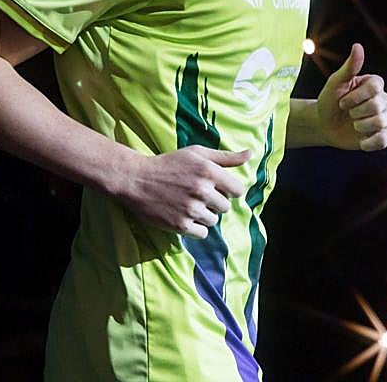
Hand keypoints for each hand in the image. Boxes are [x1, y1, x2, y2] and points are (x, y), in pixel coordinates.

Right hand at [117, 146, 249, 238]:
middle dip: (215, 202)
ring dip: (205, 215)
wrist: (136, 179)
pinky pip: (202, 233)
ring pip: (214, 220)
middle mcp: (202, 190)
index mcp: (209, 171)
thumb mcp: (196, 153)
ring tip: (188, 204)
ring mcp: (191, 209)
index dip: (229, 190)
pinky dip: (195, 227)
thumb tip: (250, 154)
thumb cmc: (169, 164)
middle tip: (197, 195)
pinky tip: (184, 215)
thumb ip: (225, 157)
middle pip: (226, 207)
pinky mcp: (180, 224)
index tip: (216, 188)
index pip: (238, 190)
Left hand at [316, 43, 386, 150]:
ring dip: (360, 125)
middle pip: (378, 106)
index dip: (356, 97)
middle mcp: (383, 100)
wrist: (324, 124)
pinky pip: (384, 140)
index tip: (342, 101)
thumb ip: (349, 67)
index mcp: (374, 84)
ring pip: (381, 123)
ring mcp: (384, 118)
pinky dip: (370, 142)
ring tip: (352, 124)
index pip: (375, 87)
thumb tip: (358, 46)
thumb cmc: (329, 100)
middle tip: (347, 112)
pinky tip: (360, 140)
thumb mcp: (335, 83)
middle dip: (356, 111)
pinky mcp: (381, 136)